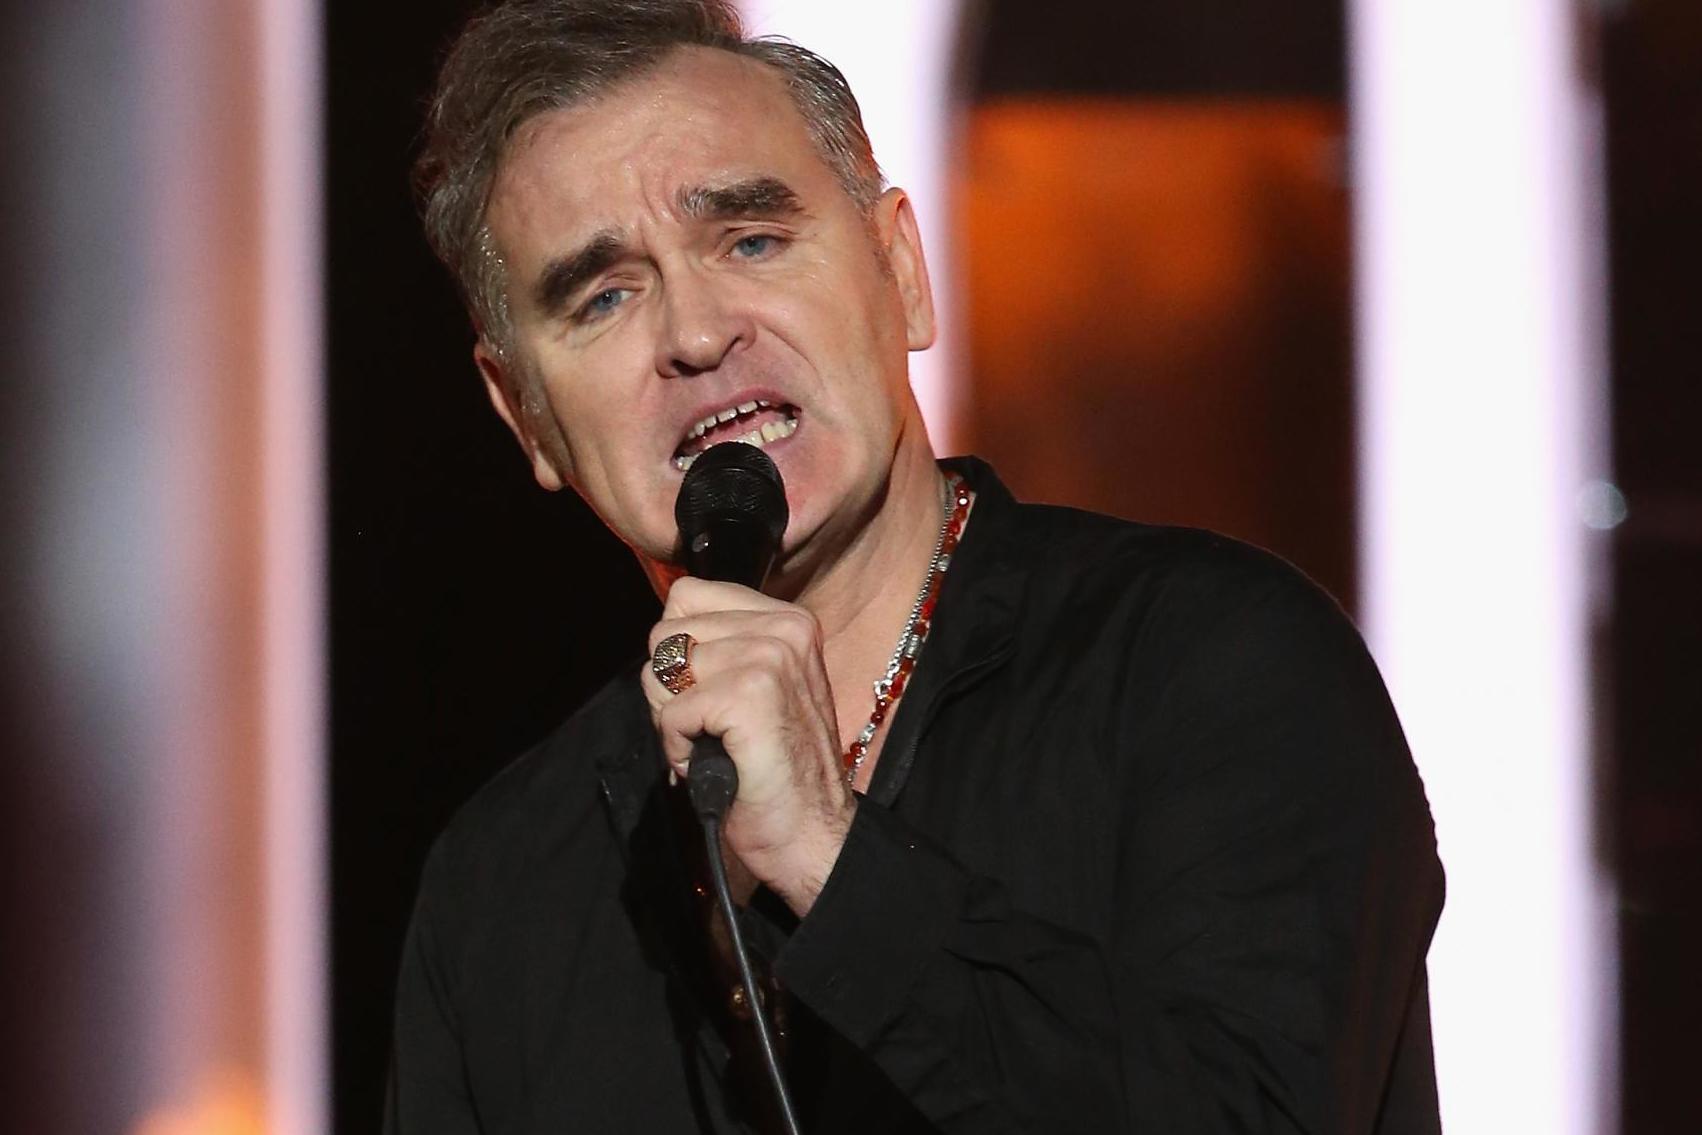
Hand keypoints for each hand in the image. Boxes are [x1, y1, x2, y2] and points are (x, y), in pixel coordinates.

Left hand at [643, 577, 856, 914]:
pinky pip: (671, 713)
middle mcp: (782, 628)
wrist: (813, 833)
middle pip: (665, 634)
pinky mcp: (750, 696)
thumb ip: (721, 647)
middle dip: (671, 689)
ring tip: (716, 745)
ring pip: (661, 672)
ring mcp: (769, 658)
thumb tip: (664, 631)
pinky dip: (680, 749)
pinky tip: (716, 764)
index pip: (685, 596)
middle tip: (712, 727)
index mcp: (786, 619)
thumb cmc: (774, 767)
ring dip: (674, 720)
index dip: (679, 652)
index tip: (711, 693)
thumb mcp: (758, 684)